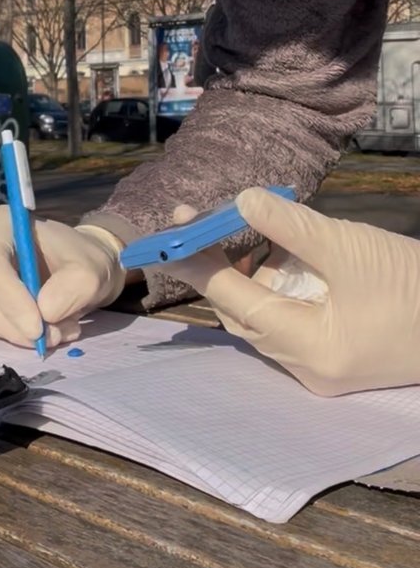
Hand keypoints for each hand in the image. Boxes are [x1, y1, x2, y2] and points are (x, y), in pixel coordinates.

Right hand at [0, 206, 124, 347]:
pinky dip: (21, 337)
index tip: (37, 326)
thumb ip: (72, 287)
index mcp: (2, 225)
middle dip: (16, 323)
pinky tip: (52, 332)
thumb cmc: (83, 260)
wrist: (82, 269)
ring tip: (63, 331)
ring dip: (22, 334)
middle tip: (54, 337)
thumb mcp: (90, 270)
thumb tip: (44, 312)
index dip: (8, 296)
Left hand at [173, 188, 419, 395]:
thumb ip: (292, 226)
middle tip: (200, 220)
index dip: (200, 262)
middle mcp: (307, 368)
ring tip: (256, 228)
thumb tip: (240, 199)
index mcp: (308, 350)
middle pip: (243, 313)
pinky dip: (279, 285)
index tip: (172, 231)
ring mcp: (322, 366)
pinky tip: (285, 252)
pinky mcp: (336, 354)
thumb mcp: (349, 247)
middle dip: (221, 265)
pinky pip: (290, 319)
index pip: (234, 302)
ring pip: (265, 315)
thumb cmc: (413, 286)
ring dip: (253, 273)